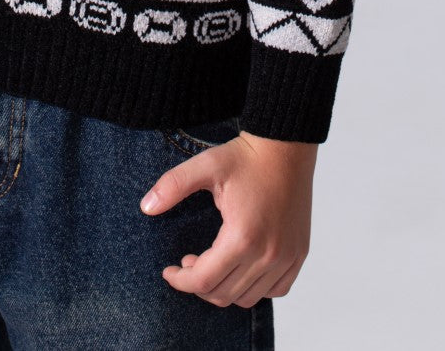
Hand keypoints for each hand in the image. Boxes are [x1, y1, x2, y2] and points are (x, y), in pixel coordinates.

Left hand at [139, 131, 316, 308]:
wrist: (286, 147)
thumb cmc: (246, 157)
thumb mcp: (205, 165)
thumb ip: (173, 186)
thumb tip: (146, 207)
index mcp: (242, 237)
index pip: (204, 281)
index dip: (180, 281)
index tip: (168, 270)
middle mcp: (268, 254)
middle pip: (223, 294)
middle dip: (198, 284)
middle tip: (187, 262)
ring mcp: (287, 257)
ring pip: (248, 297)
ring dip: (224, 288)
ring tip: (212, 263)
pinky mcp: (298, 255)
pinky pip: (276, 290)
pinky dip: (254, 287)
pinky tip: (240, 267)